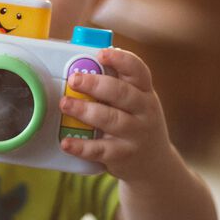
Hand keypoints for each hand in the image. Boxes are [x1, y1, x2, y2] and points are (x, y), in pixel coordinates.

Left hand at [58, 48, 173, 182]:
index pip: (138, 70)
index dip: (121, 60)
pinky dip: (82, 146)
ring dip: (85, 110)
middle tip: (74, 79)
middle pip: (122, 93)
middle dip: (96, 84)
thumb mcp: (135, 101)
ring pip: (111, 120)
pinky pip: (100, 150)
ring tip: (65, 103)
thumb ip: (115, 83)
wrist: (154, 164)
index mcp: (144, 92)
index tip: (102, 54)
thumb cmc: (136, 123)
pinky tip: (66, 141)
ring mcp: (135, 134)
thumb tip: (82, 61)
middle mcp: (144, 111)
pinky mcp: (122, 156)